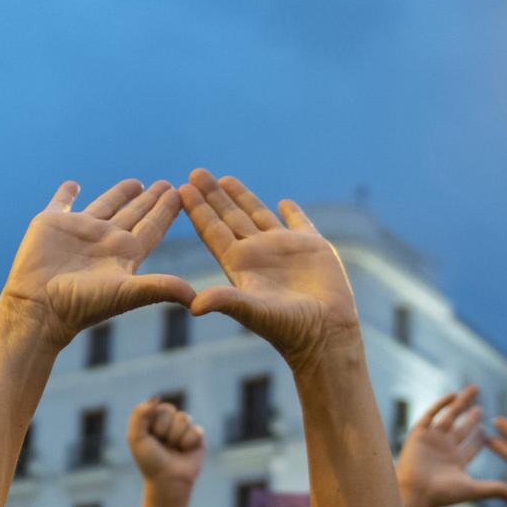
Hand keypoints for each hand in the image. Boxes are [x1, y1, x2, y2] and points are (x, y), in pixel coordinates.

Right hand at [0, 179, 192, 347]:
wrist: (38, 308)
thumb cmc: (82, 305)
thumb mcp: (127, 294)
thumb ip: (161, 288)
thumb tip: (197, 298)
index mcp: (124, 254)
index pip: (153, 228)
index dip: (167, 212)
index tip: (182, 195)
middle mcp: (104, 241)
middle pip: (134, 215)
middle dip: (151, 200)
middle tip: (167, 184)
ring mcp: (78, 231)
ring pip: (104, 205)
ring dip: (119, 194)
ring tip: (137, 182)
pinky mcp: (51, 223)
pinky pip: (61, 202)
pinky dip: (66, 193)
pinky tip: (73, 185)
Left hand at [127, 397, 205, 494]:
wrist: (167, 481)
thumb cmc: (150, 461)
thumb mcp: (136, 438)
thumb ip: (139, 414)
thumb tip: (156, 398)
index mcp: (154, 420)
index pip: (159, 407)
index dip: (155, 424)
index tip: (151, 438)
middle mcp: (170, 422)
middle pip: (172, 411)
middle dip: (165, 430)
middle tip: (163, 445)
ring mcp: (185, 428)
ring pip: (185, 418)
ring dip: (176, 437)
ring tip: (173, 449)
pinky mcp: (198, 437)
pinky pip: (196, 430)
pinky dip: (188, 443)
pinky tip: (185, 451)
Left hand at [178, 171, 357, 365]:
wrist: (325, 333)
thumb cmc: (288, 327)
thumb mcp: (253, 312)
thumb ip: (226, 302)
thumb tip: (193, 306)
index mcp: (239, 264)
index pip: (212, 231)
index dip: (197, 210)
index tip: (181, 189)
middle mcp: (257, 254)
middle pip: (229, 218)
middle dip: (212, 196)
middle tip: (195, 172)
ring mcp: (283, 249)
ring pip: (257, 215)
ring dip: (241, 197)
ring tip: (224, 179)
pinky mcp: (312, 247)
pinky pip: (299, 223)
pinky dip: (292, 212)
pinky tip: (284, 202)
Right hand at [396, 387, 506, 506]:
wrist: (415, 493)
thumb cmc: (443, 495)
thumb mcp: (475, 490)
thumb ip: (498, 490)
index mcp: (456, 463)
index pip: (470, 447)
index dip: (479, 438)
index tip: (487, 429)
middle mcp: (444, 450)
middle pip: (460, 430)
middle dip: (470, 419)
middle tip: (480, 408)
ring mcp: (431, 441)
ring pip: (448, 417)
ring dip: (460, 404)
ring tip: (473, 389)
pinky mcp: (419, 435)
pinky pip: (430, 415)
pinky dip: (440, 405)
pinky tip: (453, 395)